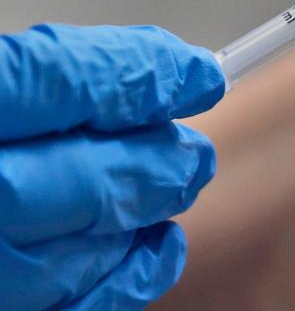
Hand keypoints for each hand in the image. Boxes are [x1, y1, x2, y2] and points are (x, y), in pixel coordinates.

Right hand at [0, 24, 224, 308]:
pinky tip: (154, 250)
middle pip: (83, 182)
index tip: (197, 75)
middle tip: (193, 150)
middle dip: (157, 162)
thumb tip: (149, 73)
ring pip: (79, 256)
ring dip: (142, 218)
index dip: (146, 77)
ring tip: (177, 185)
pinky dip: (122, 282)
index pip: (65, 84)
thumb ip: (36, 79)